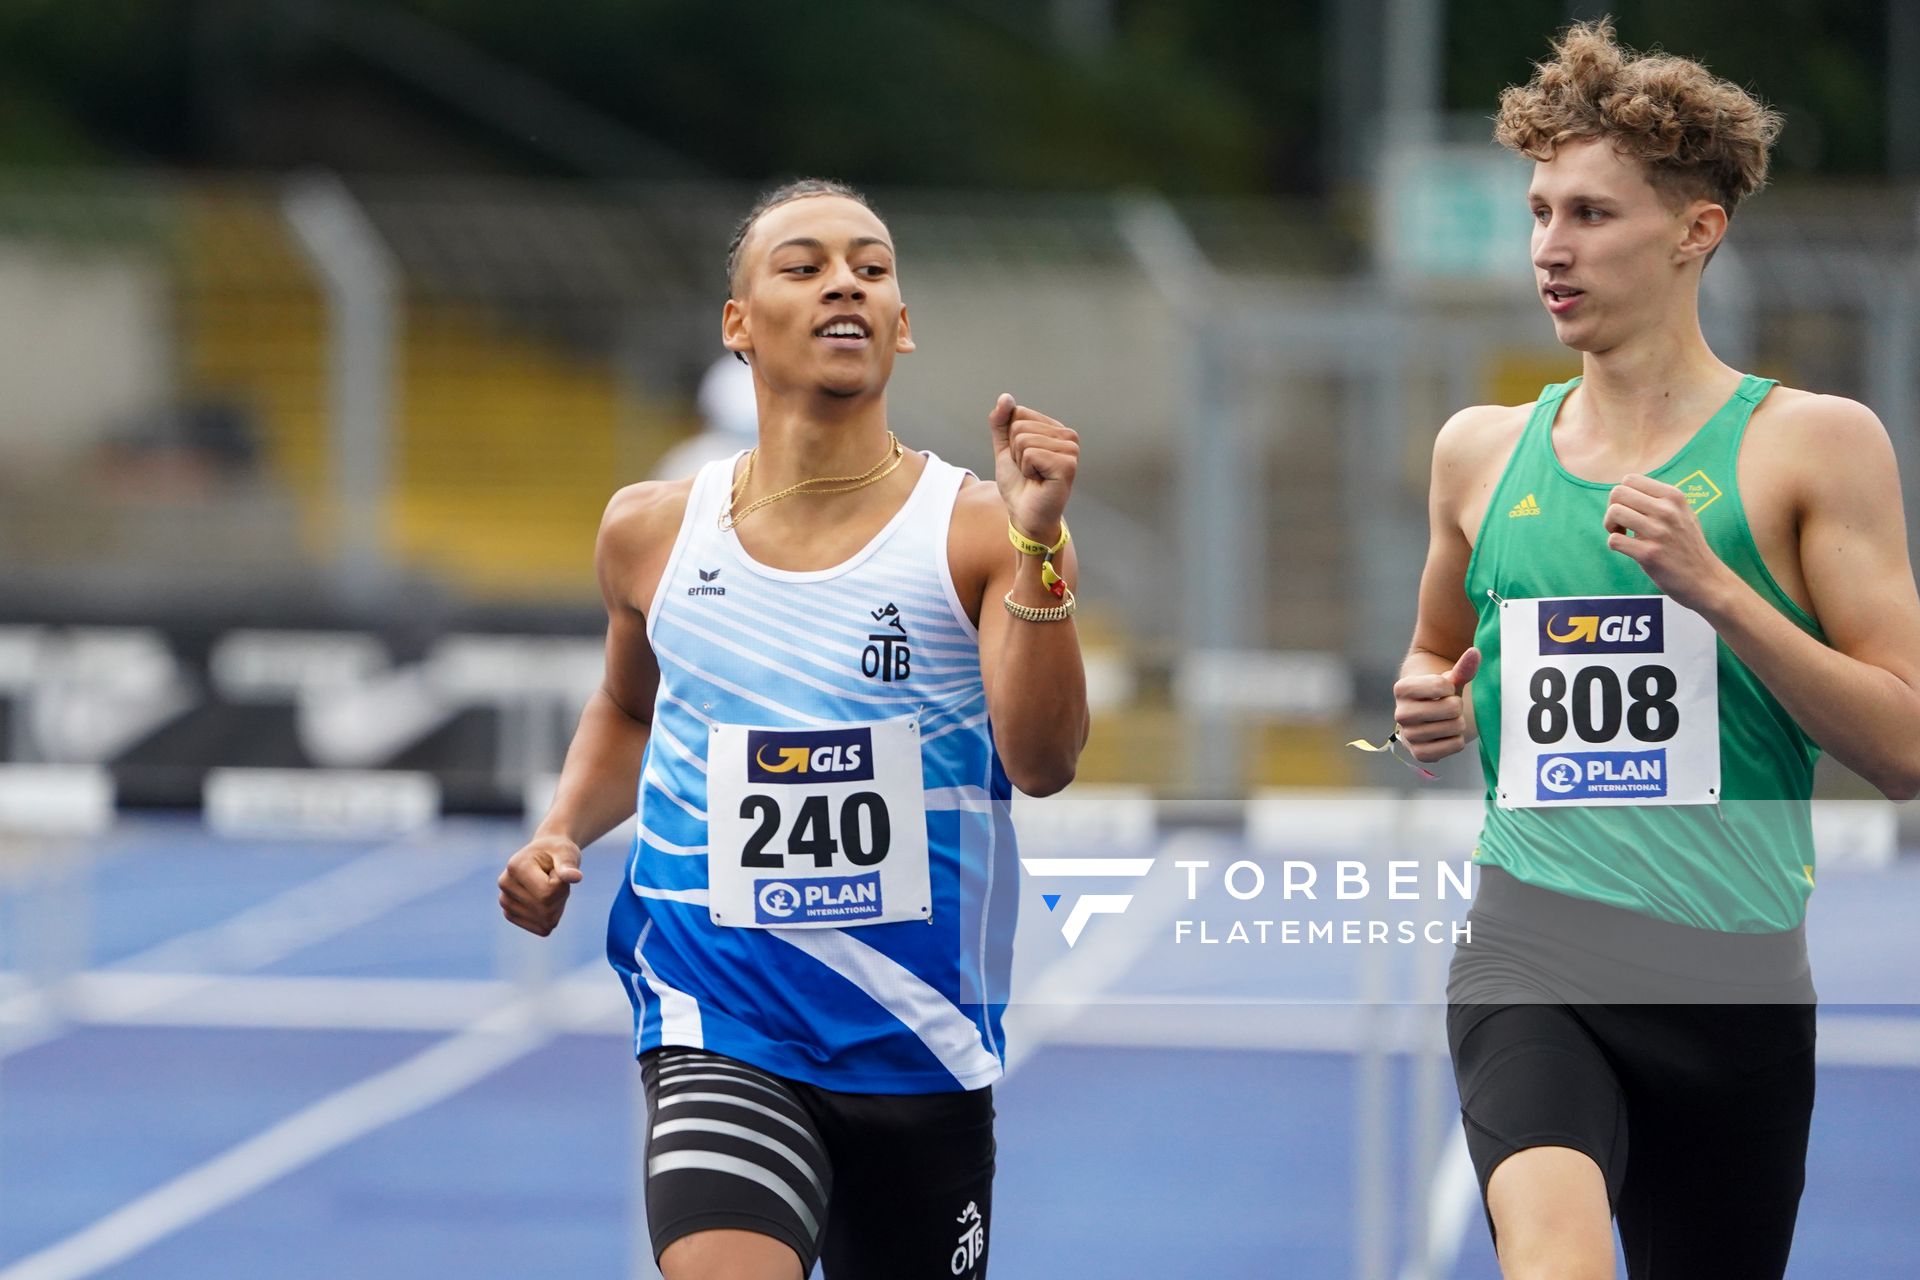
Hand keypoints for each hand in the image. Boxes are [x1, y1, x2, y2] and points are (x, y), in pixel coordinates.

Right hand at [497, 834, 583, 935]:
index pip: (547, 893)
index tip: (558, 871)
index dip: (562, 886)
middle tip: (556, 879)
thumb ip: (569, 865)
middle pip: (546, 909)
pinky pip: (542, 928)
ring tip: (549, 887)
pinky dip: (552, 917)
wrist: (545, 856)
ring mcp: (505, 901)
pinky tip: (545, 900)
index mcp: (516, 866)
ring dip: (557, 906)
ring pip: (546, 921)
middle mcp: (505, 884)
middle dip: (561, 896)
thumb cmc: (557, 851)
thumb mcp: (566, 852)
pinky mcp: (510, 914)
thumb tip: (576, 877)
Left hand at [988, 393, 1077, 542]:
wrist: (1024, 513)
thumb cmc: (1019, 483)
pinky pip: (1030, 454)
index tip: (1023, 459)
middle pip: (1019, 426)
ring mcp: (1070, 450)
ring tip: (1034, 476)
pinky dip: (1027, 470)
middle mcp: (1068, 436)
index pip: (1019, 413)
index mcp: (1055, 428)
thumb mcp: (1005, 448)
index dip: (1011, 439)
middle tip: (1028, 470)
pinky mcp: (1068, 465)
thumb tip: (1005, 398)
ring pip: (1023, 439)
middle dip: (1015, 452)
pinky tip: (1039, 481)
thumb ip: (1001, 422)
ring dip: (1021, 462)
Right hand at [1392, 648, 1479, 762]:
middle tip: (1449, 706)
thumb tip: (1475, 652)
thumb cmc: (1439, 692)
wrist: (1428, 713)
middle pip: (1451, 708)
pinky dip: (1458, 740)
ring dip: (1458, 722)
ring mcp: (1408, 736)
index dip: (1451, 686)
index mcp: (1402, 689)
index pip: (1440, 685)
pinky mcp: (1420, 754)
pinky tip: (1448, 734)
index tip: (1444, 689)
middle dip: (1457, 705)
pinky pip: (1454, 745)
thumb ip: (1462, 667)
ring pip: (1454, 727)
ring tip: (1449, 719)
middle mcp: (1400, 714)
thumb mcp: (1448, 679)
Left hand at [1603, 475, 1734, 611]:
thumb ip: (1658, 500)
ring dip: (1610, 526)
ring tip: (1623, 535)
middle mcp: (1667, 510)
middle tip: (1622, 524)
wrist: (1706, 579)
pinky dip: (1615, 544)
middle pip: (1618, 493)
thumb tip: (1624, 490)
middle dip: (1612, 509)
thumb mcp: (1682, 513)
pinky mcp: (1649, 554)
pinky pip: (1614, 540)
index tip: (1630, 510)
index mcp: (1674, 496)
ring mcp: (1659, 532)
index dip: (1622, 495)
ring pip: (1614, 512)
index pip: (1630, 479)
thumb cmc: (1688, 546)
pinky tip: (1628, 549)